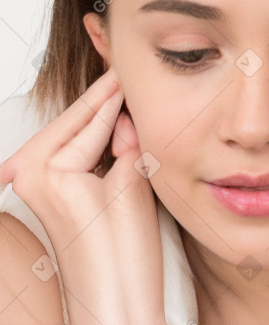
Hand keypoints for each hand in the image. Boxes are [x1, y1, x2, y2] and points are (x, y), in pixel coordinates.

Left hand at [0, 67, 165, 324]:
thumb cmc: (121, 259)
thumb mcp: (132, 184)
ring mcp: (43, 188)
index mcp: (47, 172)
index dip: (116, 93)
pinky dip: (98, 139)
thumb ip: (127, 141)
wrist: (116, 306)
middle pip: (76, 124)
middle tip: (124, 74)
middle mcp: (34, 178)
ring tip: (124, 95)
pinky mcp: (58, 198)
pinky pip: (78, 154)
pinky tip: (116, 127)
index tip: (129, 70)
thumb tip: (126, 116)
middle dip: (103, 100)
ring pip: (77, 137)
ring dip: (101, 119)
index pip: (92, 120)